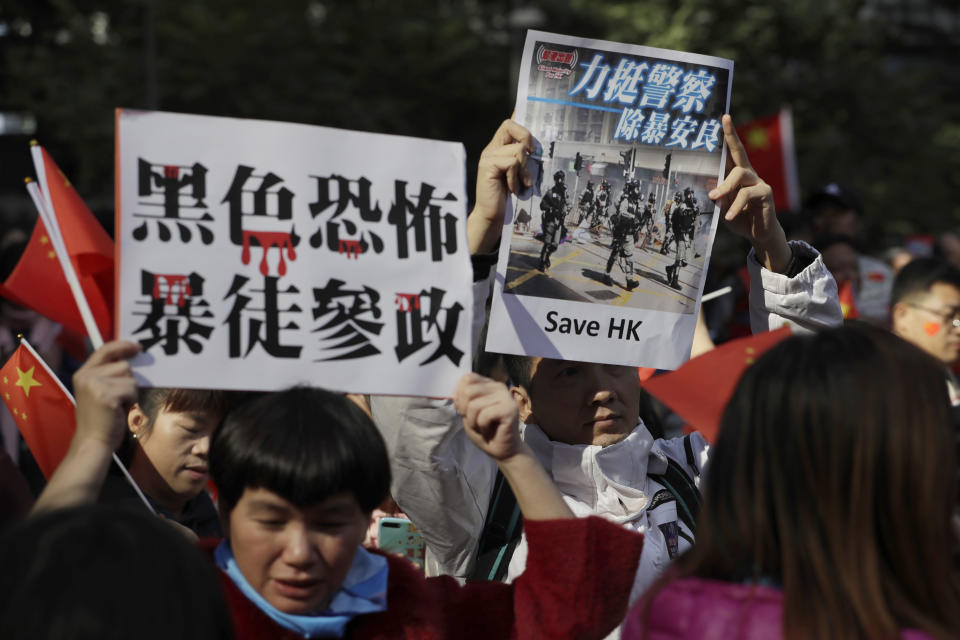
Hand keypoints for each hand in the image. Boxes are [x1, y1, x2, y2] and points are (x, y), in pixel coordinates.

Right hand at [72, 341, 140, 451]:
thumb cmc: (100, 420)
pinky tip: (120, 412)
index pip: (104, 350)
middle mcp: (86, 376)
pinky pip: (132, 390)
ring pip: (131, 378)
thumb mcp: (98, 392)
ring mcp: (95, 385)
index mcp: (83, 373)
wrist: (93, 442)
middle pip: (124, 365)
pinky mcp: (106, 395)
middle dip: (128, 382)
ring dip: (131, 393)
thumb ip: (107, 375)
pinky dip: (132, 402)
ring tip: (118, 407)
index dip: (123, 346)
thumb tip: (130, 358)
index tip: (137, 347)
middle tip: (119, 400)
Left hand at [454, 373, 521, 460]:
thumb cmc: (484, 431)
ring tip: (483, 427)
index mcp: (488, 384)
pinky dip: (482, 427)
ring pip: (474, 405)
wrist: (502, 451)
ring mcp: (506, 396)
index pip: (467, 378)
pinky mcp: (510, 409)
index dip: (460, 396)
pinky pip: (484, 415)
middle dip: (465, 411)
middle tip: (475, 422)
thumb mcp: (467, 413)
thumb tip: (456, 391)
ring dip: (474, 422)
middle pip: (468, 391)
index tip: (466, 411)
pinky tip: (490, 431)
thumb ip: (462, 398)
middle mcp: (498, 386)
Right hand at [468, 119, 535, 254]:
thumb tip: (536, 148)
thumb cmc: (507, 197)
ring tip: (521, 183)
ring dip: (524, 169)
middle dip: (526, 137)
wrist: (492, 215)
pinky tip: (512, 188)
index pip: (508, 125)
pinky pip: (511, 163)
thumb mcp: (518, 174)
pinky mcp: (487, 166)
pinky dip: (515, 177)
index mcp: (498, 149)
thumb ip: (522, 160)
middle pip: (509, 126)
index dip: (518, 115)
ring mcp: (488, 157)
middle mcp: (491, 149)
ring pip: (517, 150)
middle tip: (531, 154)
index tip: (526, 107)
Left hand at [709, 114, 790, 272]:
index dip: (729, 134)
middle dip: (730, 140)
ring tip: (714, 198)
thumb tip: (711, 190)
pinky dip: (735, 206)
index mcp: (737, 173)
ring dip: (725, 187)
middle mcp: (749, 174)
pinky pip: (747, 195)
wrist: (758, 234)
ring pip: (740, 175)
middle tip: (722, 128)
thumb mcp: (724, 206)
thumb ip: (718, 196)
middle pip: (739, 155)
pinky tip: (729, 217)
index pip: (733, 151)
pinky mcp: (765, 194)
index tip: (724, 117)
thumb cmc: (739, 217)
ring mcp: (758, 182)